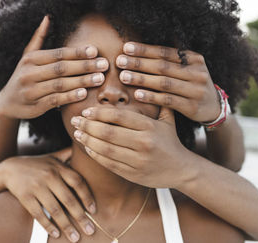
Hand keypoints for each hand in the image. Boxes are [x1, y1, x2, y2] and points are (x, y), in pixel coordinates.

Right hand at [0, 15, 108, 119]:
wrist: (8, 103)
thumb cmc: (24, 76)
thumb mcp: (27, 56)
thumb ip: (39, 38)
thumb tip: (47, 17)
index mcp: (31, 59)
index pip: (58, 54)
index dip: (77, 52)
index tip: (95, 51)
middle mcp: (30, 73)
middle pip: (61, 68)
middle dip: (84, 66)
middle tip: (104, 64)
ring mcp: (32, 90)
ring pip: (60, 84)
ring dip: (81, 81)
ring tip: (99, 79)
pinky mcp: (35, 106)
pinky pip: (55, 100)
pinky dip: (70, 97)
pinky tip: (84, 94)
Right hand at [0, 149, 95, 241]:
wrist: (9, 169)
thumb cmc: (38, 165)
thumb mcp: (53, 157)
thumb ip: (69, 155)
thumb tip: (87, 150)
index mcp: (59, 167)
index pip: (78, 182)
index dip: (87, 197)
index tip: (94, 211)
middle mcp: (49, 176)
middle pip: (69, 199)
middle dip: (81, 217)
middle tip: (91, 231)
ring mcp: (37, 186)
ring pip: (55, 209)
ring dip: (67, 226)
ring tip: (75, 238)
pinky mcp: (25, 196)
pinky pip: (39, 214)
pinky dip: (48, 225)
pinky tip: (56, 234)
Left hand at [71, 106, 191, 187]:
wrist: (182, 169)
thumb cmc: (170, 141)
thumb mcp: (167, 119)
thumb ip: (156, 102)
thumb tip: (140, 83)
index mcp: (149, 127)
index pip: (118, 116)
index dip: (99, 113)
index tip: (86, 110)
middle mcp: (143, 143)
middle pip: (108, 132)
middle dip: (88, 125)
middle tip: (75, 120)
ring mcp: (138, 160)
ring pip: (105, 149)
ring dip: (88, 140)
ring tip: (77, 133)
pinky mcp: (133, 174)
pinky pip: (109, 163)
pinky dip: (95, 155)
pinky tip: (87, 147)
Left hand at [116, 42, 220, 122]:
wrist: (213, 108)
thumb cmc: (192, 84)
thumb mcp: (188, 67)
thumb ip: (172, 58)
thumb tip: (146, 39)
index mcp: (194, 59)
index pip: (165, 52)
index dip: (145, 49)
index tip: (126, 47)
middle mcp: (196, 72)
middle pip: (163, 66)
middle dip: (139, 63)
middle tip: (120, 61)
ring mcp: (195, 90)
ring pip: (164, 83)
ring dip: (142, 79)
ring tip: (124, 77)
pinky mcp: (192, 107)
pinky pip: (169, 101)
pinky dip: (152, 97)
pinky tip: (137, 95)